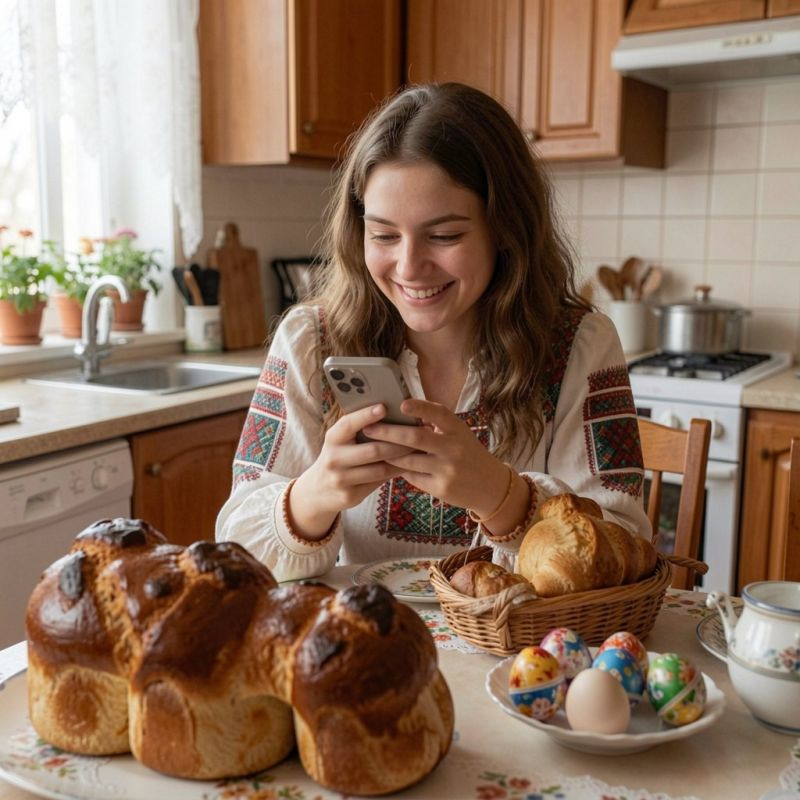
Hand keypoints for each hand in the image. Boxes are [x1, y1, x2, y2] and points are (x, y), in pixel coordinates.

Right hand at [289, 404, 414, 538]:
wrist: (318, 490)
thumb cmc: (339, 457)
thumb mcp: (340, 441)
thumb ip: (359, 430)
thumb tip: (392, 414)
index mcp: (332, 439)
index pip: (348, 424)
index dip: (366, 415)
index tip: (384, 407)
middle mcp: (333, 459)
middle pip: (373, 450)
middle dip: (398, 442)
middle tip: (418, 434)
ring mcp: (341, 479)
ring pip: (380, 469)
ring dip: (402, 459)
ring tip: (418, 450)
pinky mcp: (350, 496)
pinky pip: (379, 483)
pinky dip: (395, 473)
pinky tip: (408, 466)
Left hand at [361, 398, 511, 515]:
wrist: (490, 486)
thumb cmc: (467, 453)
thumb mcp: (459, 434)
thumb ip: (436, 424)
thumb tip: (402, 410)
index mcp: (458, 430)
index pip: (439, 414)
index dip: (420, 407)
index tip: (401, 403)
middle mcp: (454, 449)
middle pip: (415, 438)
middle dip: (388, 432)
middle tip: (368, 428)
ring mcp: (447, 470)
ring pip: (408, 461)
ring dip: (388, 454)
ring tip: (371, 447)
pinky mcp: (441, 488)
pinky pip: (413, 477)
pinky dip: (399, 470)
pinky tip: (388, 465)